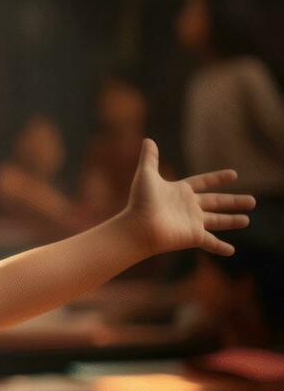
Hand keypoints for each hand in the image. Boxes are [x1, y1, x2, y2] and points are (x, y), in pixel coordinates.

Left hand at [122, 139, 253, 256]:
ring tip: (247, 220)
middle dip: (234, 201)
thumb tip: (148, 140)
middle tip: (253, 201)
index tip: (233, 174)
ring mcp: (192, 222)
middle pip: (216, 202)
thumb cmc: (140, 202)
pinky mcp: (193, 236)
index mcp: (180, 191)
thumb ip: (150, 158)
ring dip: (232, 221)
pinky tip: (231, 251)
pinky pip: (210, 242)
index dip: (217, 178)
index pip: (203, 182)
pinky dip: (221, 247)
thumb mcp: (146, 175)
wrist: (137, 226)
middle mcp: (188, 207)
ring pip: (217, 221)